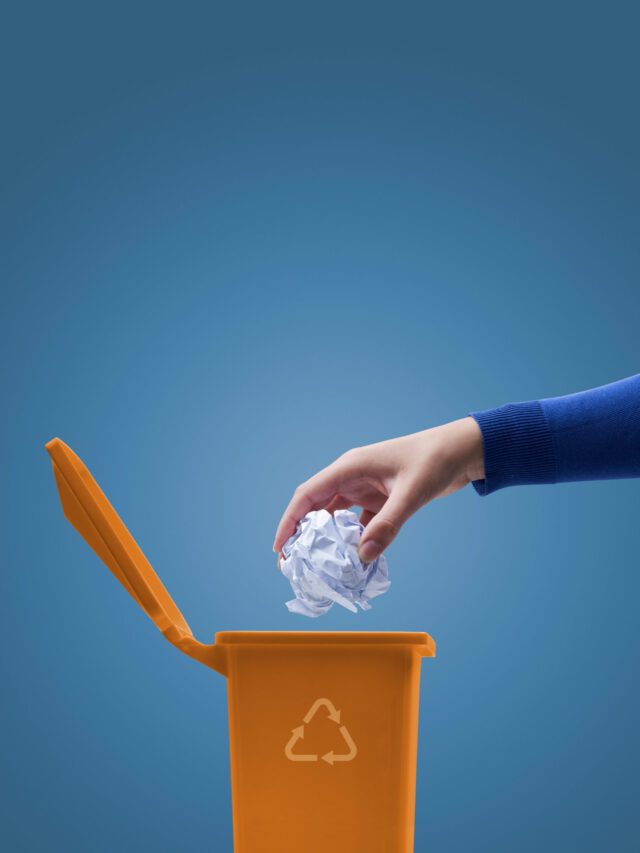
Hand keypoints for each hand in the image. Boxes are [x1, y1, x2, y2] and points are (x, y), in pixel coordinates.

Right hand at [273, 417, 483, 562]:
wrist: (461, 450)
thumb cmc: (434, 461)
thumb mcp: (411, 494)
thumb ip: (387, 525)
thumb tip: (362, 557)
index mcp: (350, 467)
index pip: (308, 495)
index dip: (290, 520)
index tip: (279, 547)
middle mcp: (352, 476)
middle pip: (317, 506)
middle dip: (304, 534)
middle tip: (294, 564)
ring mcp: (366, 487)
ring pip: (337, 516)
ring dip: (329, 539)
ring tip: (320, 566)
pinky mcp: (381, 497)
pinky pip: (360, 521)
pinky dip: (356, 539)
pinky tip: (356, 559)